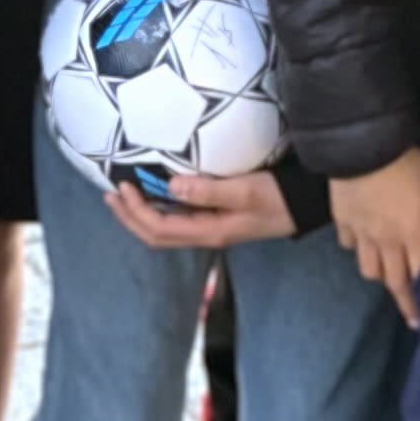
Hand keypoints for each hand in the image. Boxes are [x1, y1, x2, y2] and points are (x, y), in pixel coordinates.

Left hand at [104, 166, 296, 248]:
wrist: (308, 202)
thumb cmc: (280, 196)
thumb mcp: (246, 191)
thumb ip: (209, 189)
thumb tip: (171, 185)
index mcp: (209, 231)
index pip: (160, 229)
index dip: (136, 211)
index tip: (123, 187)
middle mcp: (206, 234)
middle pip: (156, 235)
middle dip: (130, 217)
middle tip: (111, 194)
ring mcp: (211, 227)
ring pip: (165, 228)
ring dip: (141, 213)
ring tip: (123, 195)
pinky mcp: (217, 216)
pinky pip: (178, 217)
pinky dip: (160, 207)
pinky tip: (155, 192)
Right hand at [330, 149, 419, 325]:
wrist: (362, 144)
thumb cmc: (408, 164)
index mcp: (415, 234)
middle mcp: (387, 242)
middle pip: (394, 282)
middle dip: (404, 301)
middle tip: (411, 315)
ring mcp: (362, 234)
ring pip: (369, 269)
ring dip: (381, 274)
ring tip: (388, 272)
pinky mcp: (342, 221)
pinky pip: (349, 244)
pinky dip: (358, 247)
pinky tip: (364, 240)